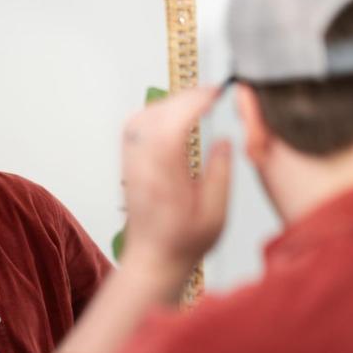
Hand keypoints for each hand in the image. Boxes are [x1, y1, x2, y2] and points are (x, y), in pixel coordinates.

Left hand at [120, 86, 230, 274]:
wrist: (153, 260)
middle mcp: (141, 165)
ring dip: (169, 103)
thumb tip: (224, 140)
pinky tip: (174, 117)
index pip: (173, 123)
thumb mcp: (214, 213)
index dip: (195, 101)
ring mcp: (131, 163)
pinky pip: (135, 127)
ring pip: (142, 116)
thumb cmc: (182, 243)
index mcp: (163, 175)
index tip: (216, 92)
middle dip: (186, 97)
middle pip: (157, 114)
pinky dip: (154, 113)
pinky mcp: (128, 164)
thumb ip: (220, 173)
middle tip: (212, 95)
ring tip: (196, 103)